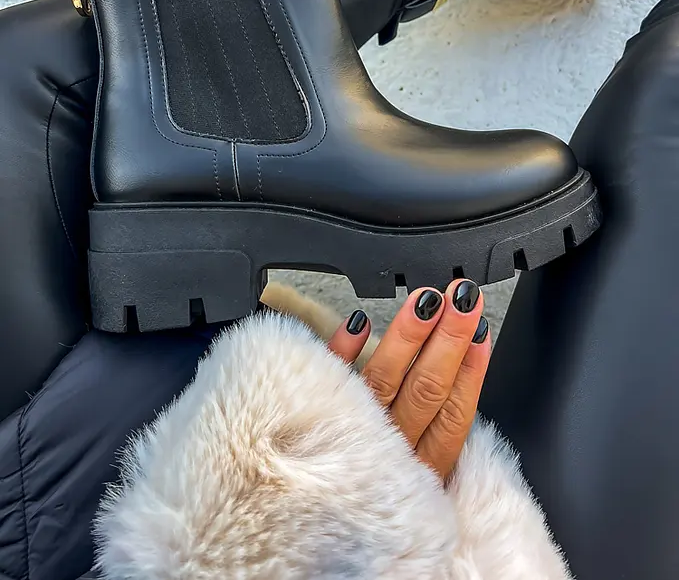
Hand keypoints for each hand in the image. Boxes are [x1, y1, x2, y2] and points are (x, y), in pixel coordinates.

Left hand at [328, 279, 490, 479]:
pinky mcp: (313, 421)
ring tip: (425, 300)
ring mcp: (351, 436)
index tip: (481, 330)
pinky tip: (359, 321)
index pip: (452, 415)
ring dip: (408, 336)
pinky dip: (344, 350)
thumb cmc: (378, 493)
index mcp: (421, 469)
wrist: (312, 530)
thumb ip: (439, 425)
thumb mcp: (423, 474)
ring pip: (384, 381)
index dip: (471, 371)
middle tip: (461, 299)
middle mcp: (389, 453)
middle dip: (448, 338)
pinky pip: (330, 383)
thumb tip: (462, 369)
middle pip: (424, 390)